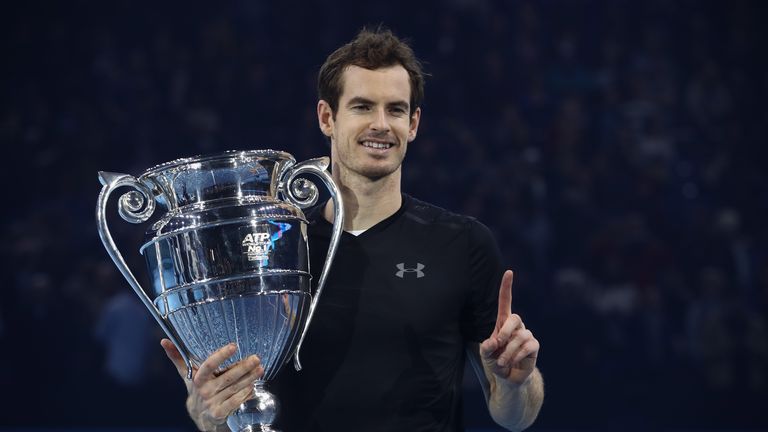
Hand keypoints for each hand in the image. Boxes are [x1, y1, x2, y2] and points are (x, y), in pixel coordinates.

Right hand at [161, 339, 263, 430]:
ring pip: (234, 388)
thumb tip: (164, 341)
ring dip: (249, 378)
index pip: (208, 365)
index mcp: (197, 379)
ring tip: (260, 369)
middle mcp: (205, 391)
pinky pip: (236, 402)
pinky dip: (246, 394)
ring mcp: (213, 403)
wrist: (199, 416)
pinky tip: (254, 386)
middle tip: (256, 358)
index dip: (221, 356)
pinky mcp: (220, 413)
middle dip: (243, 367)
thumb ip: (178, 357)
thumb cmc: (197, 389)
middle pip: (227, 377)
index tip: (234, 346)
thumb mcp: (187, 374)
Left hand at [479, 270, 539, 386]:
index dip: (506, 287)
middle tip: (497, 345)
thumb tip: (493, 342)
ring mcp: (527, 335)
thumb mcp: (486, 354)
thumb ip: (486, 348)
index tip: (509, 272)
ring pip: (520, 337)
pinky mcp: (534, 346)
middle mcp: (516, 326)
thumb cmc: (495, 361)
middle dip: (505, 332)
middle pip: (514, 317)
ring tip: (502, 362)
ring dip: (508, 352)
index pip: (506, 301)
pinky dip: (516, 356)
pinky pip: (527, 347)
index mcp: (503, 323)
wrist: (508, 377)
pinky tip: (511, 363)